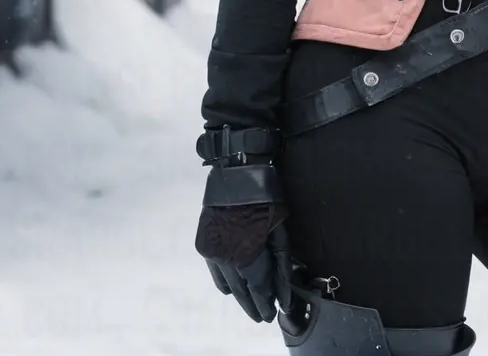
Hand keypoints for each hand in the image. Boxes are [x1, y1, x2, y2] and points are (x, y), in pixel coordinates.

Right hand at [196, 200, 297, 321]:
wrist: (236, 170)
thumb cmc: (264, 196)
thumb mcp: (280, 227)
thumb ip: (282, 261)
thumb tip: (284, 291)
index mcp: (246, 253)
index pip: (258, 286)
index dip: (266, 301)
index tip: (272, 313)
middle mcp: (225, 257)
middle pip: (241, 290)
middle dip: (253, 305)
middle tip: (262, 317)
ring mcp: (211, 251)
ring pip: (226, 283)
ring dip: (239, 296)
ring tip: (251, 305)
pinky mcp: (203, 243)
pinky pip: (215, 271)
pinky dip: (225, 281)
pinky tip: (233, 288)